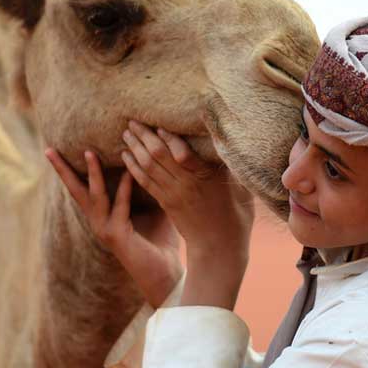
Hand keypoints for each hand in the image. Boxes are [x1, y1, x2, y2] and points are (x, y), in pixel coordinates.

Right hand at [45, 148, 181, 308]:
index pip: (83, 188)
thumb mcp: (153, 206)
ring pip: (94, 195)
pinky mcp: (117, 236)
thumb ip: (146, 185)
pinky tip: (129, 172)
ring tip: (89, 152)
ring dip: (93, 173)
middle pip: (76, 190)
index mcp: (103, 215)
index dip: (71, 169)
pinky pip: (119, 206)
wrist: (167, 274)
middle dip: (63, 170)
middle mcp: (99, 221)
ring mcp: (105, 229)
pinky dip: (125, 188)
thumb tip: (152, 157)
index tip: (58, 149)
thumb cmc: (161, 241)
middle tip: (49, 149)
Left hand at [121, 121, 254, 308]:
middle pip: (158, 156)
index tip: (159, 123)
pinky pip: (145, 182)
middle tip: (133, 120)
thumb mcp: (241, 188)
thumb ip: (230, 166)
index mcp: (205, 179)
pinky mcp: (165, 203)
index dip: (168, 138)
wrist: (219, 248)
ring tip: (126, 133)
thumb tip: (229, 142)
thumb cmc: (237, 216)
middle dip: (144, 136)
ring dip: (134, 148)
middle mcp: (185, 185)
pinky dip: (133, 167)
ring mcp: (173, 194)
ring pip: (148, 167)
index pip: (182, 154)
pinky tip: (126, 156)